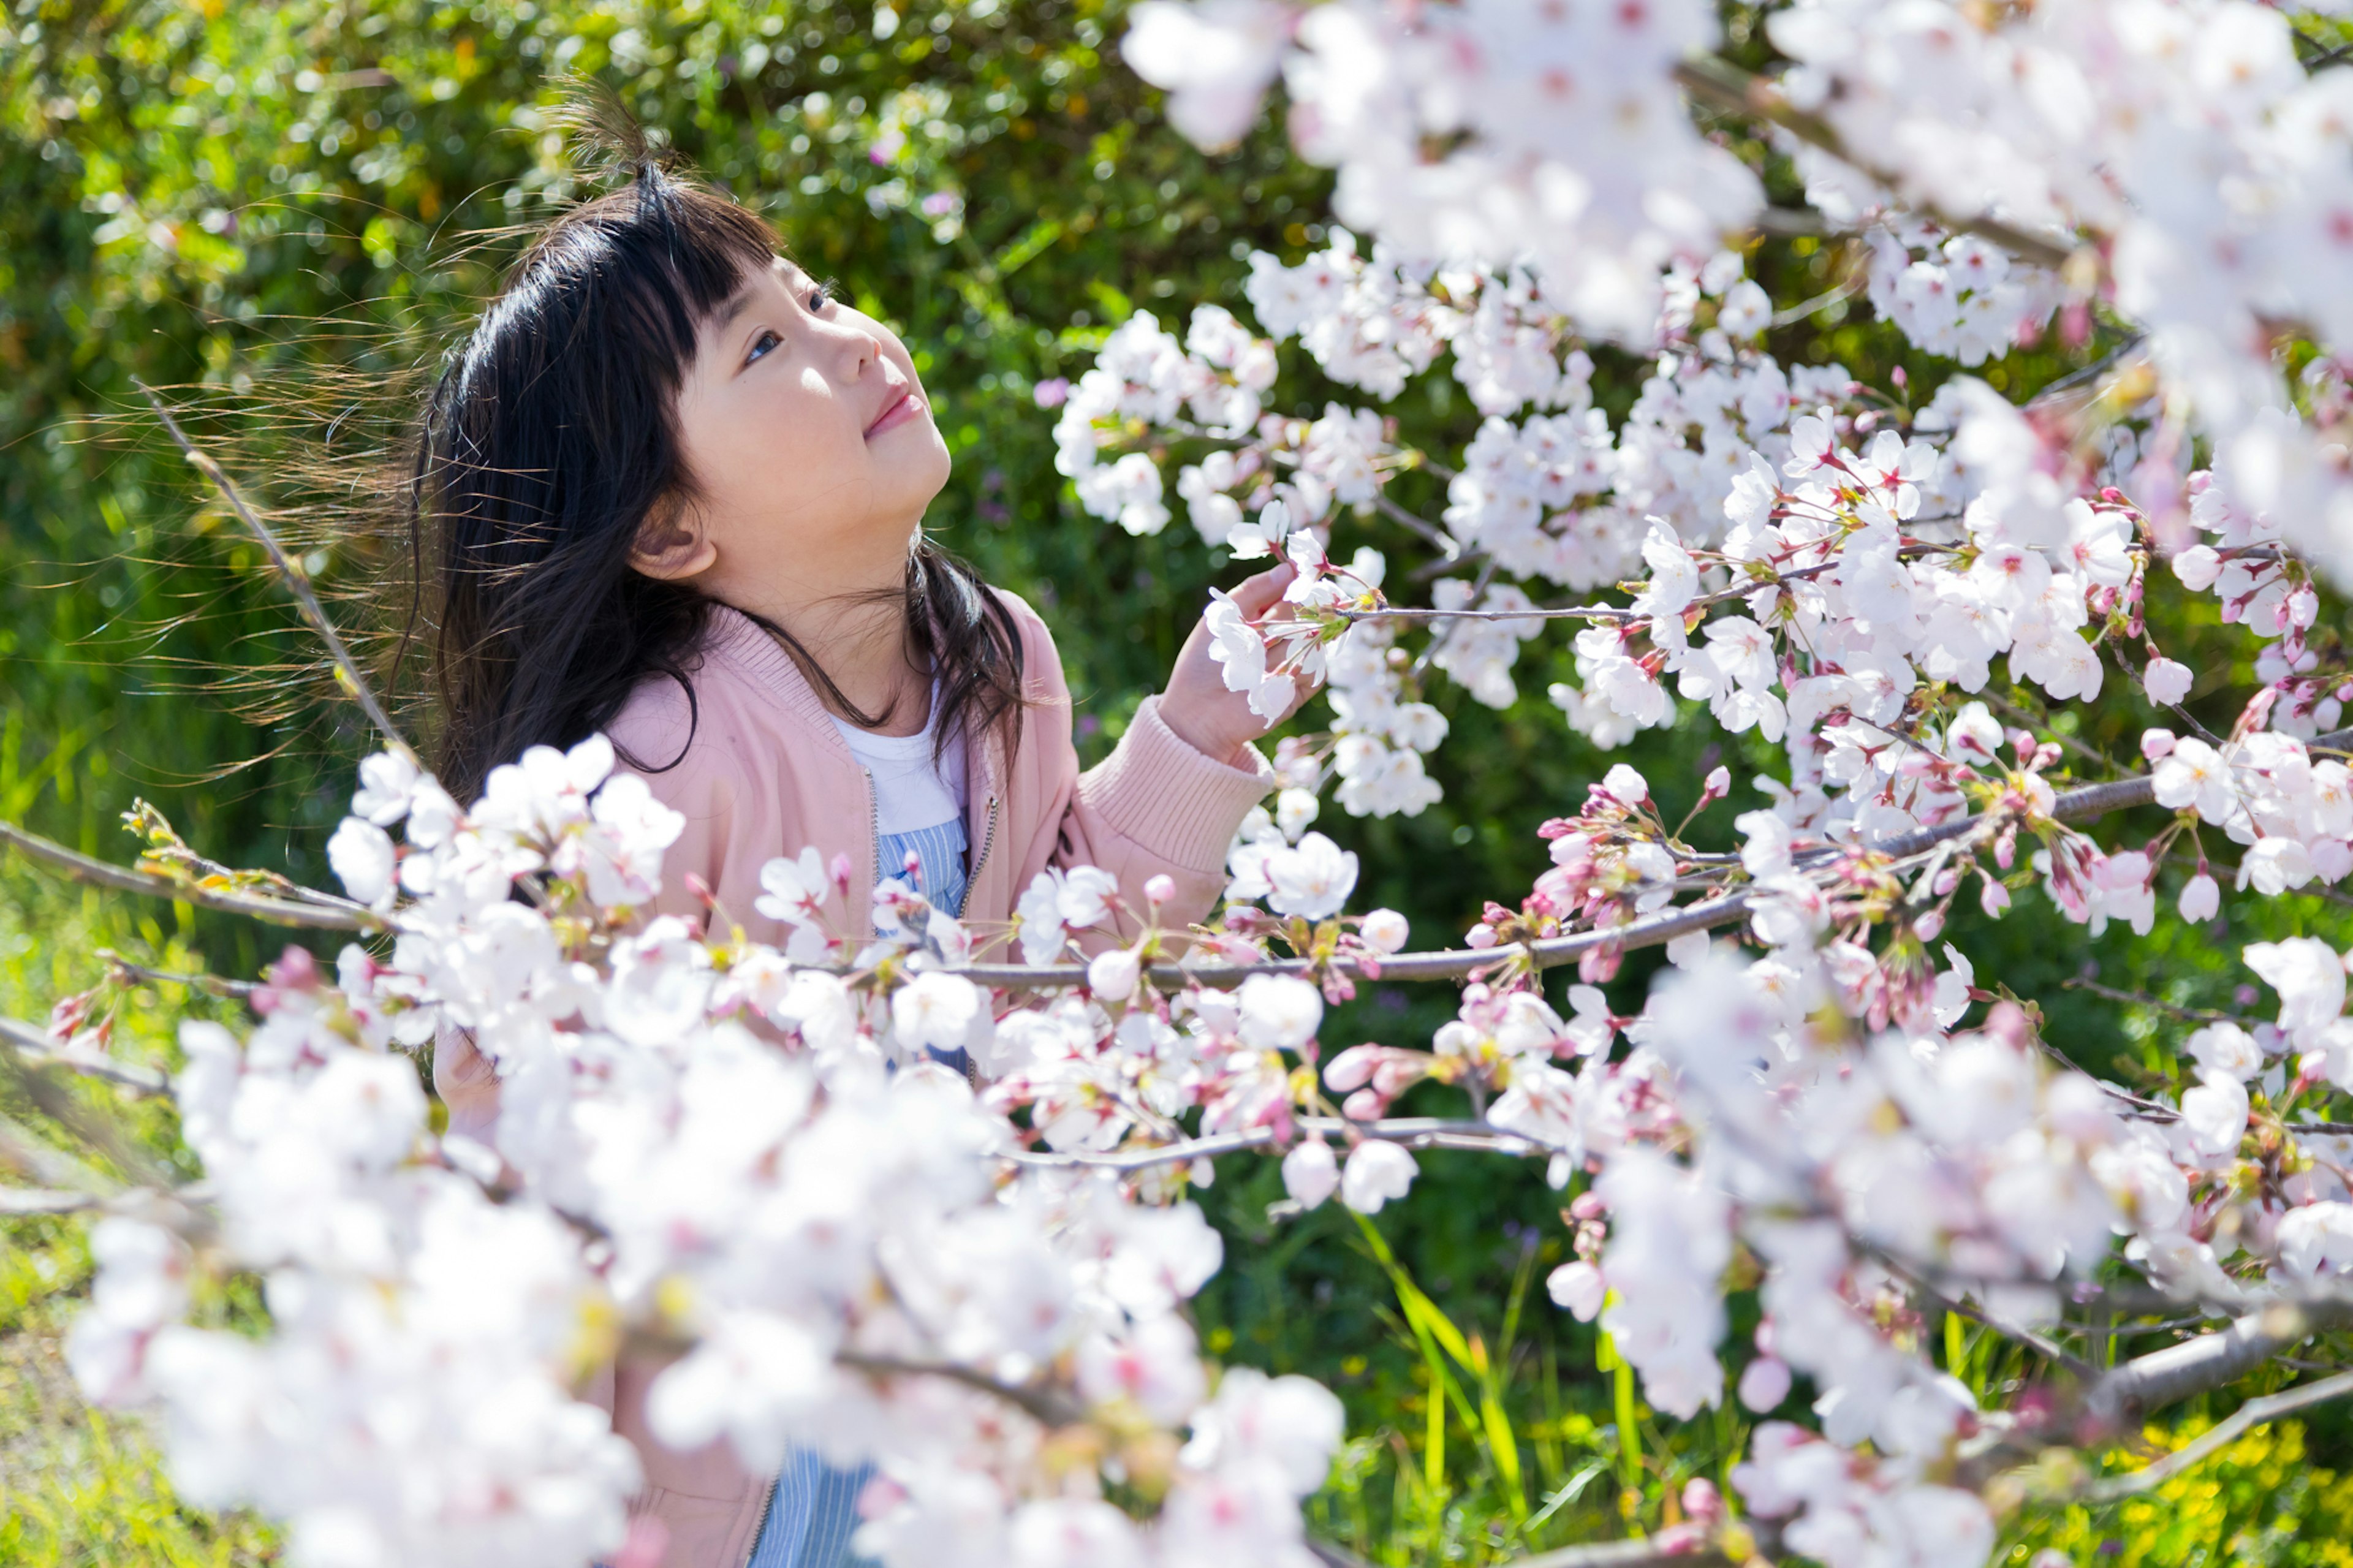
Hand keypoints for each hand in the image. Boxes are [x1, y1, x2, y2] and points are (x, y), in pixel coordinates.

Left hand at [1158, 562, 1323, 767]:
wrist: (1198, 712)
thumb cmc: (1203, 663)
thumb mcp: (1223, 616)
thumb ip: (1254, 589)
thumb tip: (1291, 569)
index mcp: (1266, 615)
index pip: (1294, 589)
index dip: (1301, 579)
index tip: (1304, 568)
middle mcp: (1285, 635)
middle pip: (1305, 609)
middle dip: (1288, 612)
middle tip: (1264, 626)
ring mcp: (1296, 660)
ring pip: (1309, 636)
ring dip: (1281, 645)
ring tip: (1252, 661)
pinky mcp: (1301, 687)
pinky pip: (1313, 667)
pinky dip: (1291, 669)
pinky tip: (1267, 678)